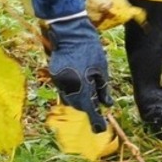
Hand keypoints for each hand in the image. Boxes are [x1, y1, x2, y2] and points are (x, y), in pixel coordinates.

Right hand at [43, 16, 111, 131]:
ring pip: (70, 98)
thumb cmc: (90, 49)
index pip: (89, 108)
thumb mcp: (102, 68)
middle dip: (88, 108)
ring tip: (91, 93)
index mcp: (81, 84)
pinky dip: (74, 90)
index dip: (95, 120)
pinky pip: (65, 89)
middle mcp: (67, 85)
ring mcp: (58, 80)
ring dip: (81, 99)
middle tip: (99, 112)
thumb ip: (103, 88)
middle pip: (78, 105)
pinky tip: (81, 83)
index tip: (101, 129)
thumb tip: (107, 105)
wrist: (70, 32)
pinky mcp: (54, 75)